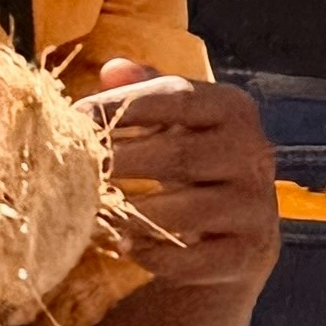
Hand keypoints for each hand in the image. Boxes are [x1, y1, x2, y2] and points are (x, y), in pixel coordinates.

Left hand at [77, 65, 280, 302]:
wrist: (233, 231)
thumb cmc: (188, 166)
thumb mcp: (172, 122)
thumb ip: (143, 94)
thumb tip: (114, 67)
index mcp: (234, 110)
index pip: (177, 96)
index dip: (122, 105)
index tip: (73, 118)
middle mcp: (254, 154)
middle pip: (179, 154)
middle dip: (118, 162)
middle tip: (69, 171)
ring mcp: (256, 206)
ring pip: (185, 210)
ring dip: (131, 213)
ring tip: (89, 213)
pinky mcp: (249, 252)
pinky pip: (195, 258)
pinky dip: (154, 254)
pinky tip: (126, 246)